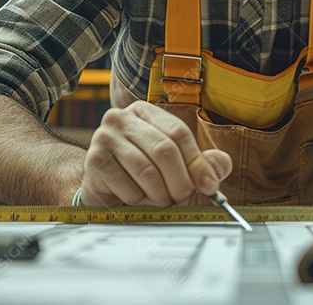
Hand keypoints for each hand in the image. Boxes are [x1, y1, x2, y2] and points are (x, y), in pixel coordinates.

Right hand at [79, 101, 232, 206]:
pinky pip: (127, 187)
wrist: (102, 186)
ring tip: (161, 200)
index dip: (197, 163)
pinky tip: (135, 197)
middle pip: (164, 150)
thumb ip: (203, 164)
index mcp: (146, 112)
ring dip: (161, 194)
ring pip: (147, 171)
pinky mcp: (94, 162)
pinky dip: (139, 200)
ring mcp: (104, 137)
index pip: (179, 133)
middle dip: (180, 182)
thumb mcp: (177, 165)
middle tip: (183, 198)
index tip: (210, 186)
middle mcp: (122, 118)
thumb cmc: (144, 173)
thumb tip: (218, 168)